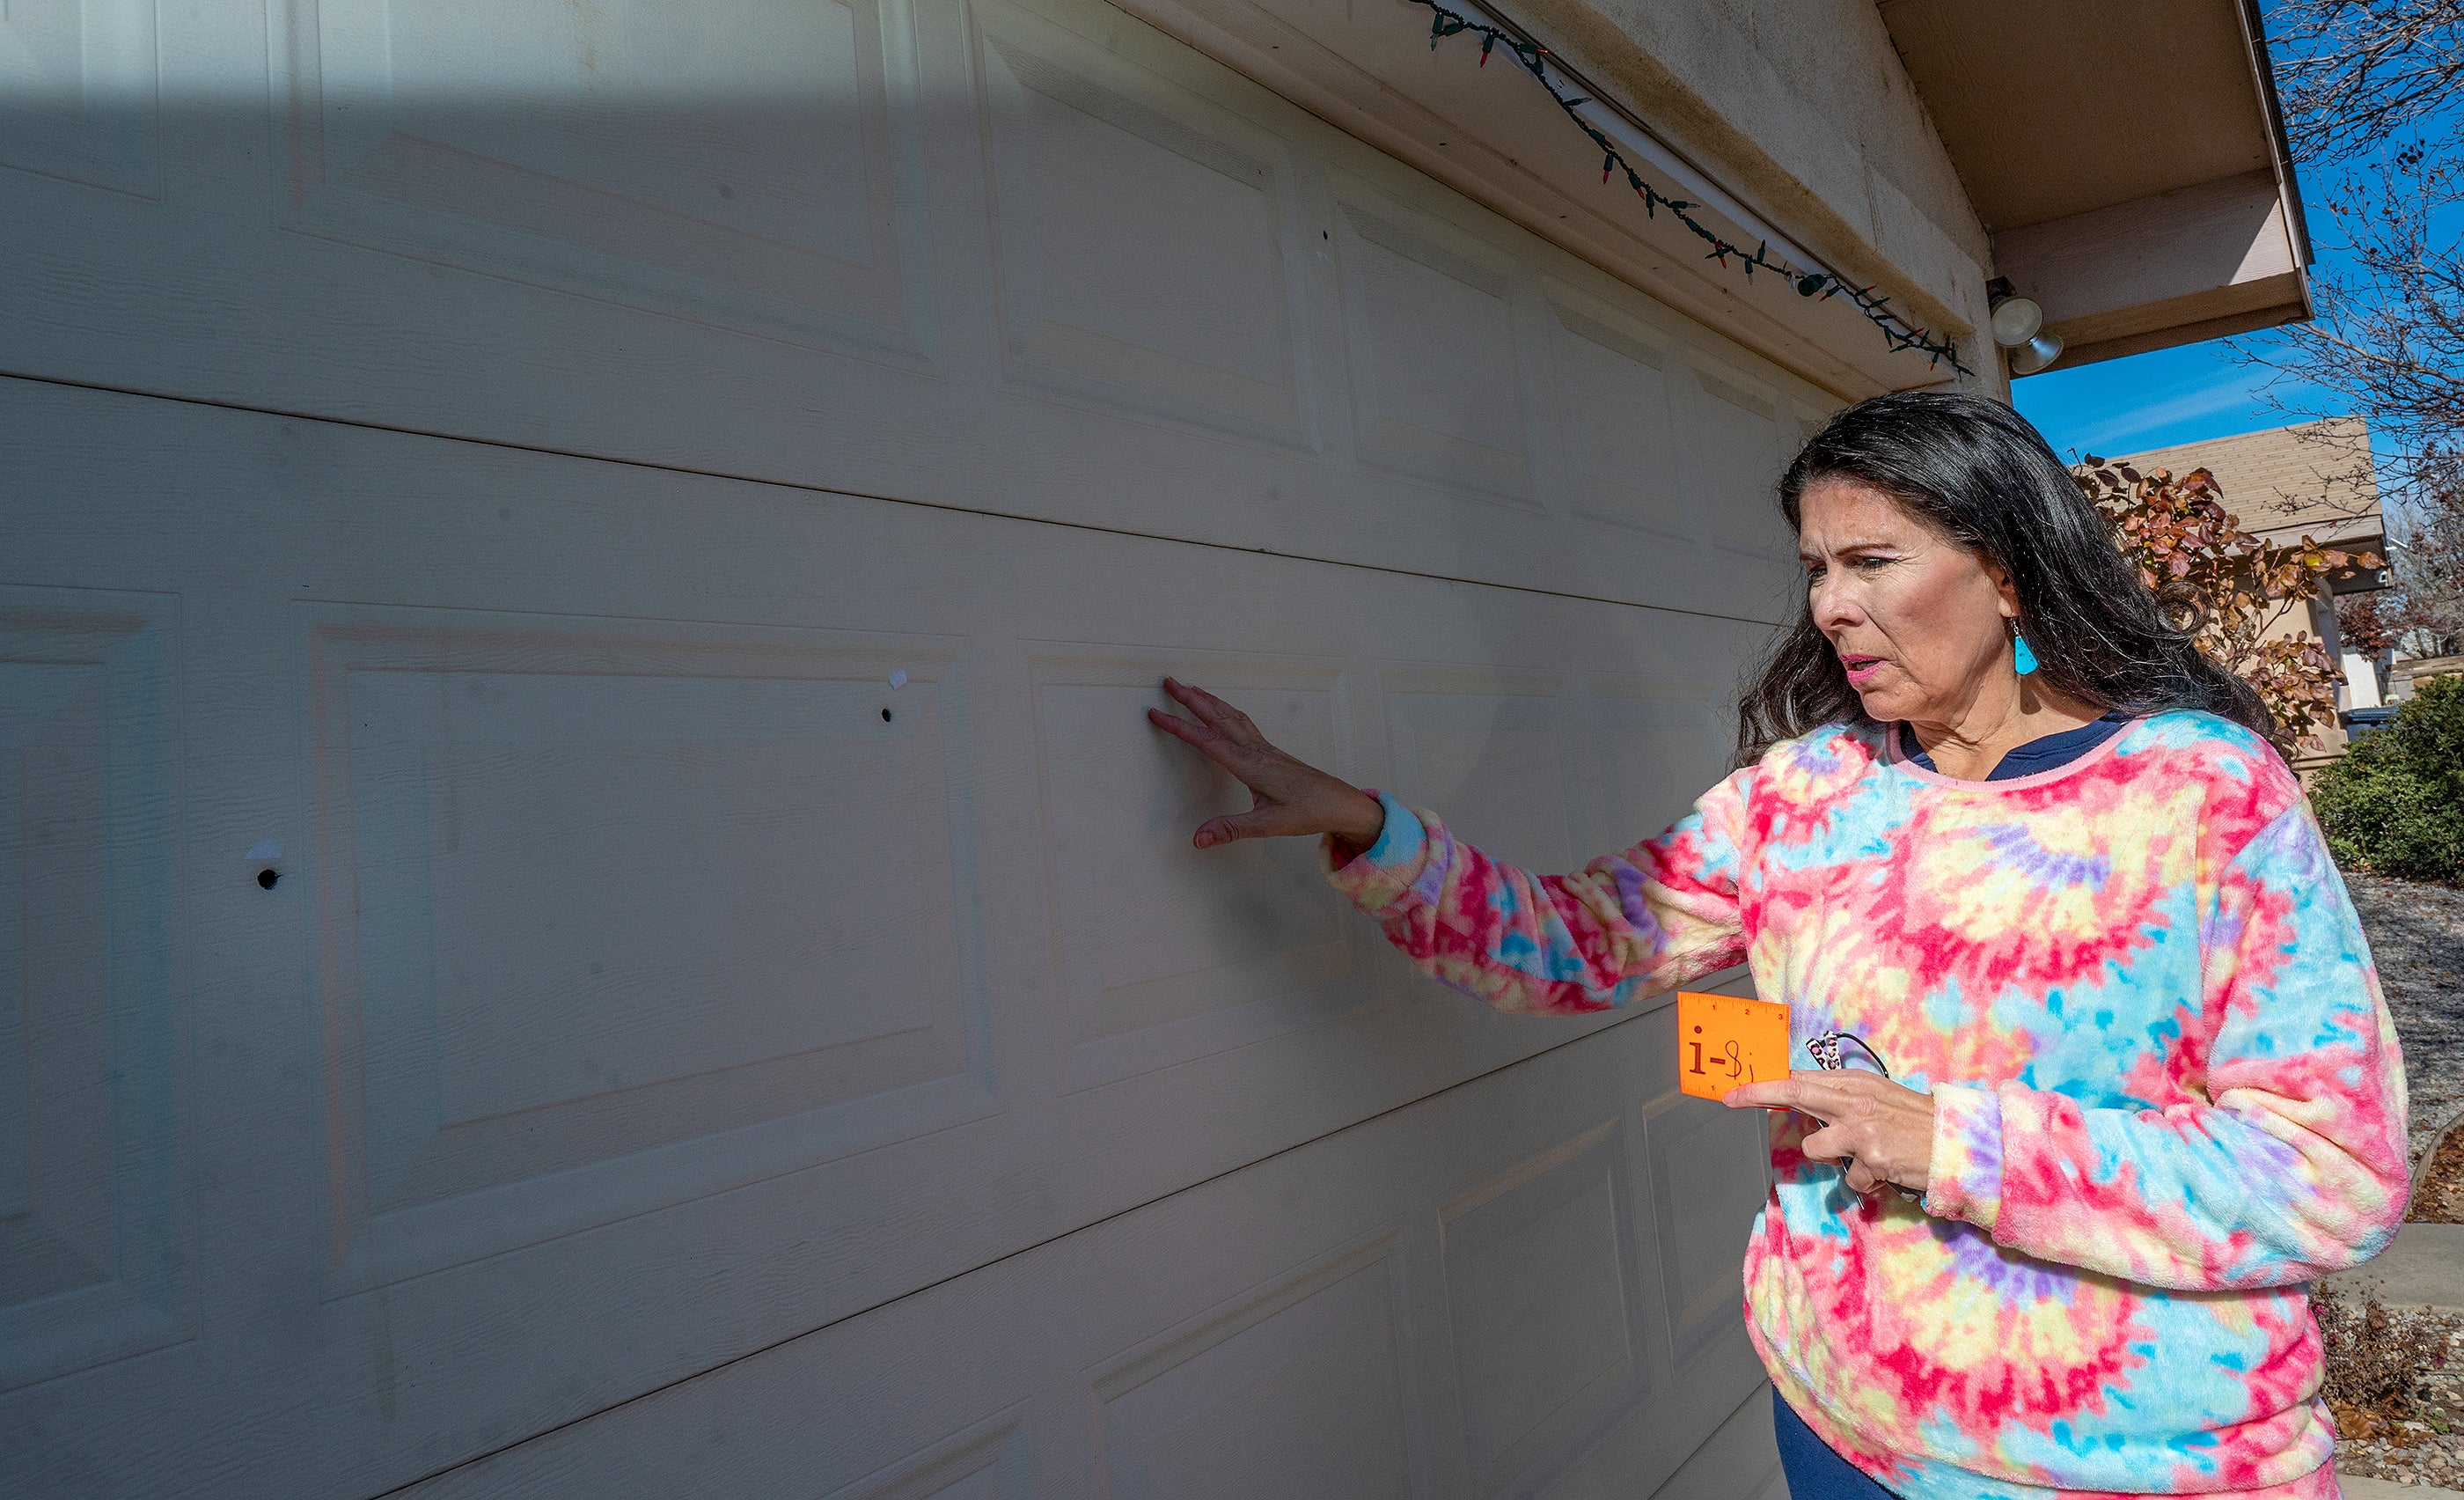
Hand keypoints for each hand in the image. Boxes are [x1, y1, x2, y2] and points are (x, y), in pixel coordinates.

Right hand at [1146, 677, 1385, 851]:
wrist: (1341, 803)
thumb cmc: (1310, 811)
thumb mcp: (1269, 825)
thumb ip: (1232, 829)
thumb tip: (1199, 838)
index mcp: (1251, 765)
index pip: (1207, 741)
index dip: (1179, 727)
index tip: (1156, 714)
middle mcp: (1256, 751)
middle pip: (1218, 717)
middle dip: (1190, 699)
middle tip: (1168, 682)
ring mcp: (1265, 748)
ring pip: (1231, 716)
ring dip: (1208, 700)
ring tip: (1189, 689)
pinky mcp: (1271, 752)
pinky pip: (1243, 722)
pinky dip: (1226, 710)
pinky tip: (1223, 711)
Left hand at [1725, 1070, 1935, 1196]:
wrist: (1959, 1142)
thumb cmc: (1916, 1121)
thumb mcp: (1878, 1097)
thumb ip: (1841, 1097)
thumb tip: (1801, 1098)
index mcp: (1855, 1084)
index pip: (1801, 1079)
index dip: (1766, 1084)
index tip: (1738, 1090)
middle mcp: (1855, 1101)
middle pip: (1795, 1094)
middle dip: (1758, 1094)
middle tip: (1731, 1099)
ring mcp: (1862, 1130)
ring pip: (1817, 1148)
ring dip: (1835, 1159)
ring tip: (1866, 1156)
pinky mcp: (1872, 1159)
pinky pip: (1849, 1179)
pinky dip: (1865, 1181)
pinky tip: (1886, 1170)